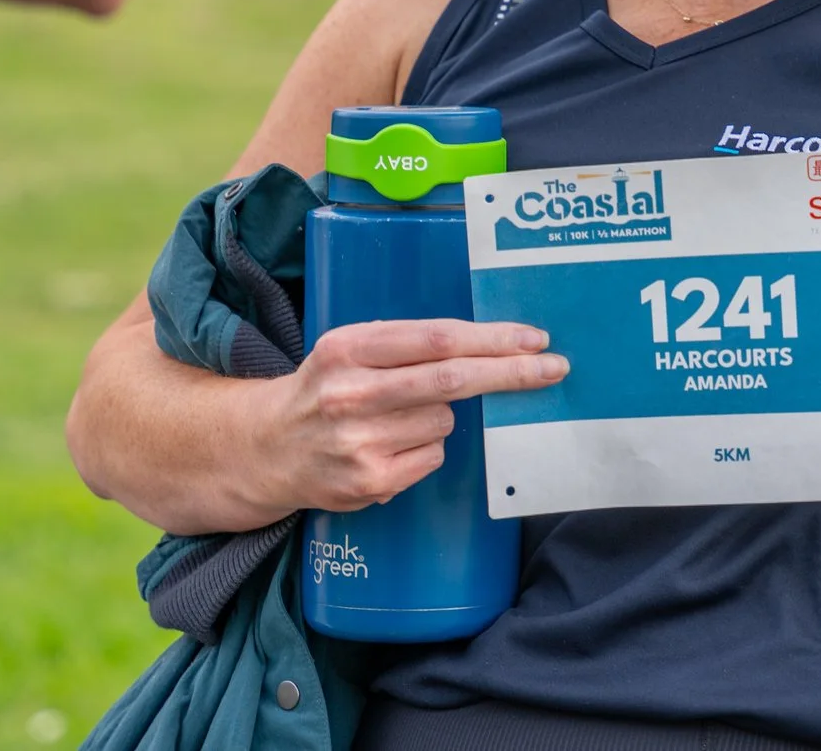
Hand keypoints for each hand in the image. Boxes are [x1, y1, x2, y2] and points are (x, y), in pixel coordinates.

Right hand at [253, 320, 566, 514]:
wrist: (266, 448)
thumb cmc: (325, 387)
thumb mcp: (350, 348)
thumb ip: (406, 343)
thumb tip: (491, 343)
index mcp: (348, 348)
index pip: (437, 338)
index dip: (492, 339)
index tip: (534, 339)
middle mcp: (351, 393)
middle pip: (453, 379)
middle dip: (512, 372)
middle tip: (554, 367)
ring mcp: (360, 442)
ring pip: (445, 420)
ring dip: (442, 415)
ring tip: (397, 417)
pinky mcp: (370, 482)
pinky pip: (433, 456)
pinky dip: (427, 448)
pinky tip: (391, 445)